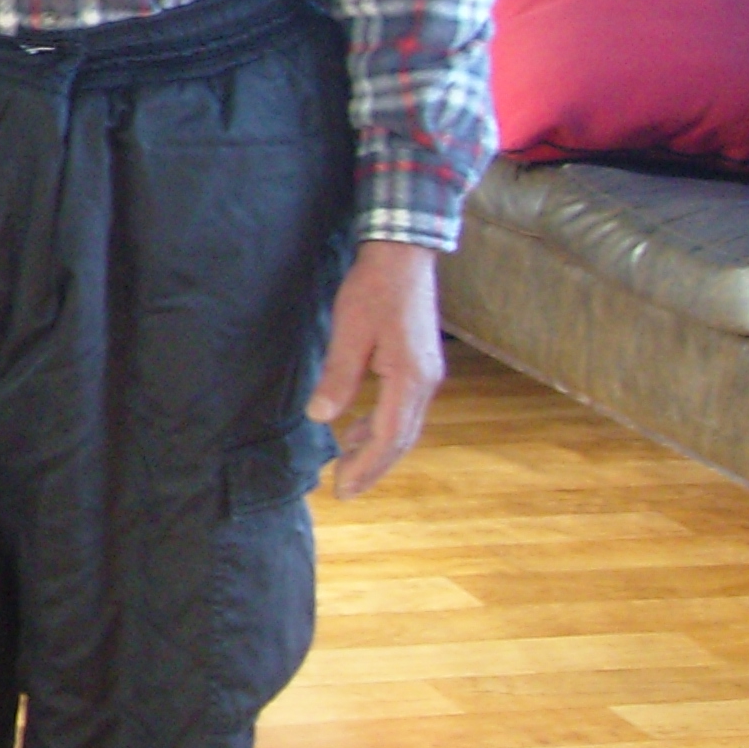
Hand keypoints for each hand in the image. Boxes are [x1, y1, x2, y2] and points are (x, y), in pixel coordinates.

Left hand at [309, 238, 446, 497]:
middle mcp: (426, 383)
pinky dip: (381, 425)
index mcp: (410, 379)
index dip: (367, 467)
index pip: (389, 437)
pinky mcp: (420, 365)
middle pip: (402, 439)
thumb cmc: (374, 290)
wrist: (403, 257)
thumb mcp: (349, 332)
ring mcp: (427, 374)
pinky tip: (358, 429)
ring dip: (377, 448)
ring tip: (348, 466)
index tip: (344, 488)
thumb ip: (338, 377)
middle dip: (374, 467)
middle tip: (345, 490)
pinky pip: (402, 408)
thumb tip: (321, 417)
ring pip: (404, 425)